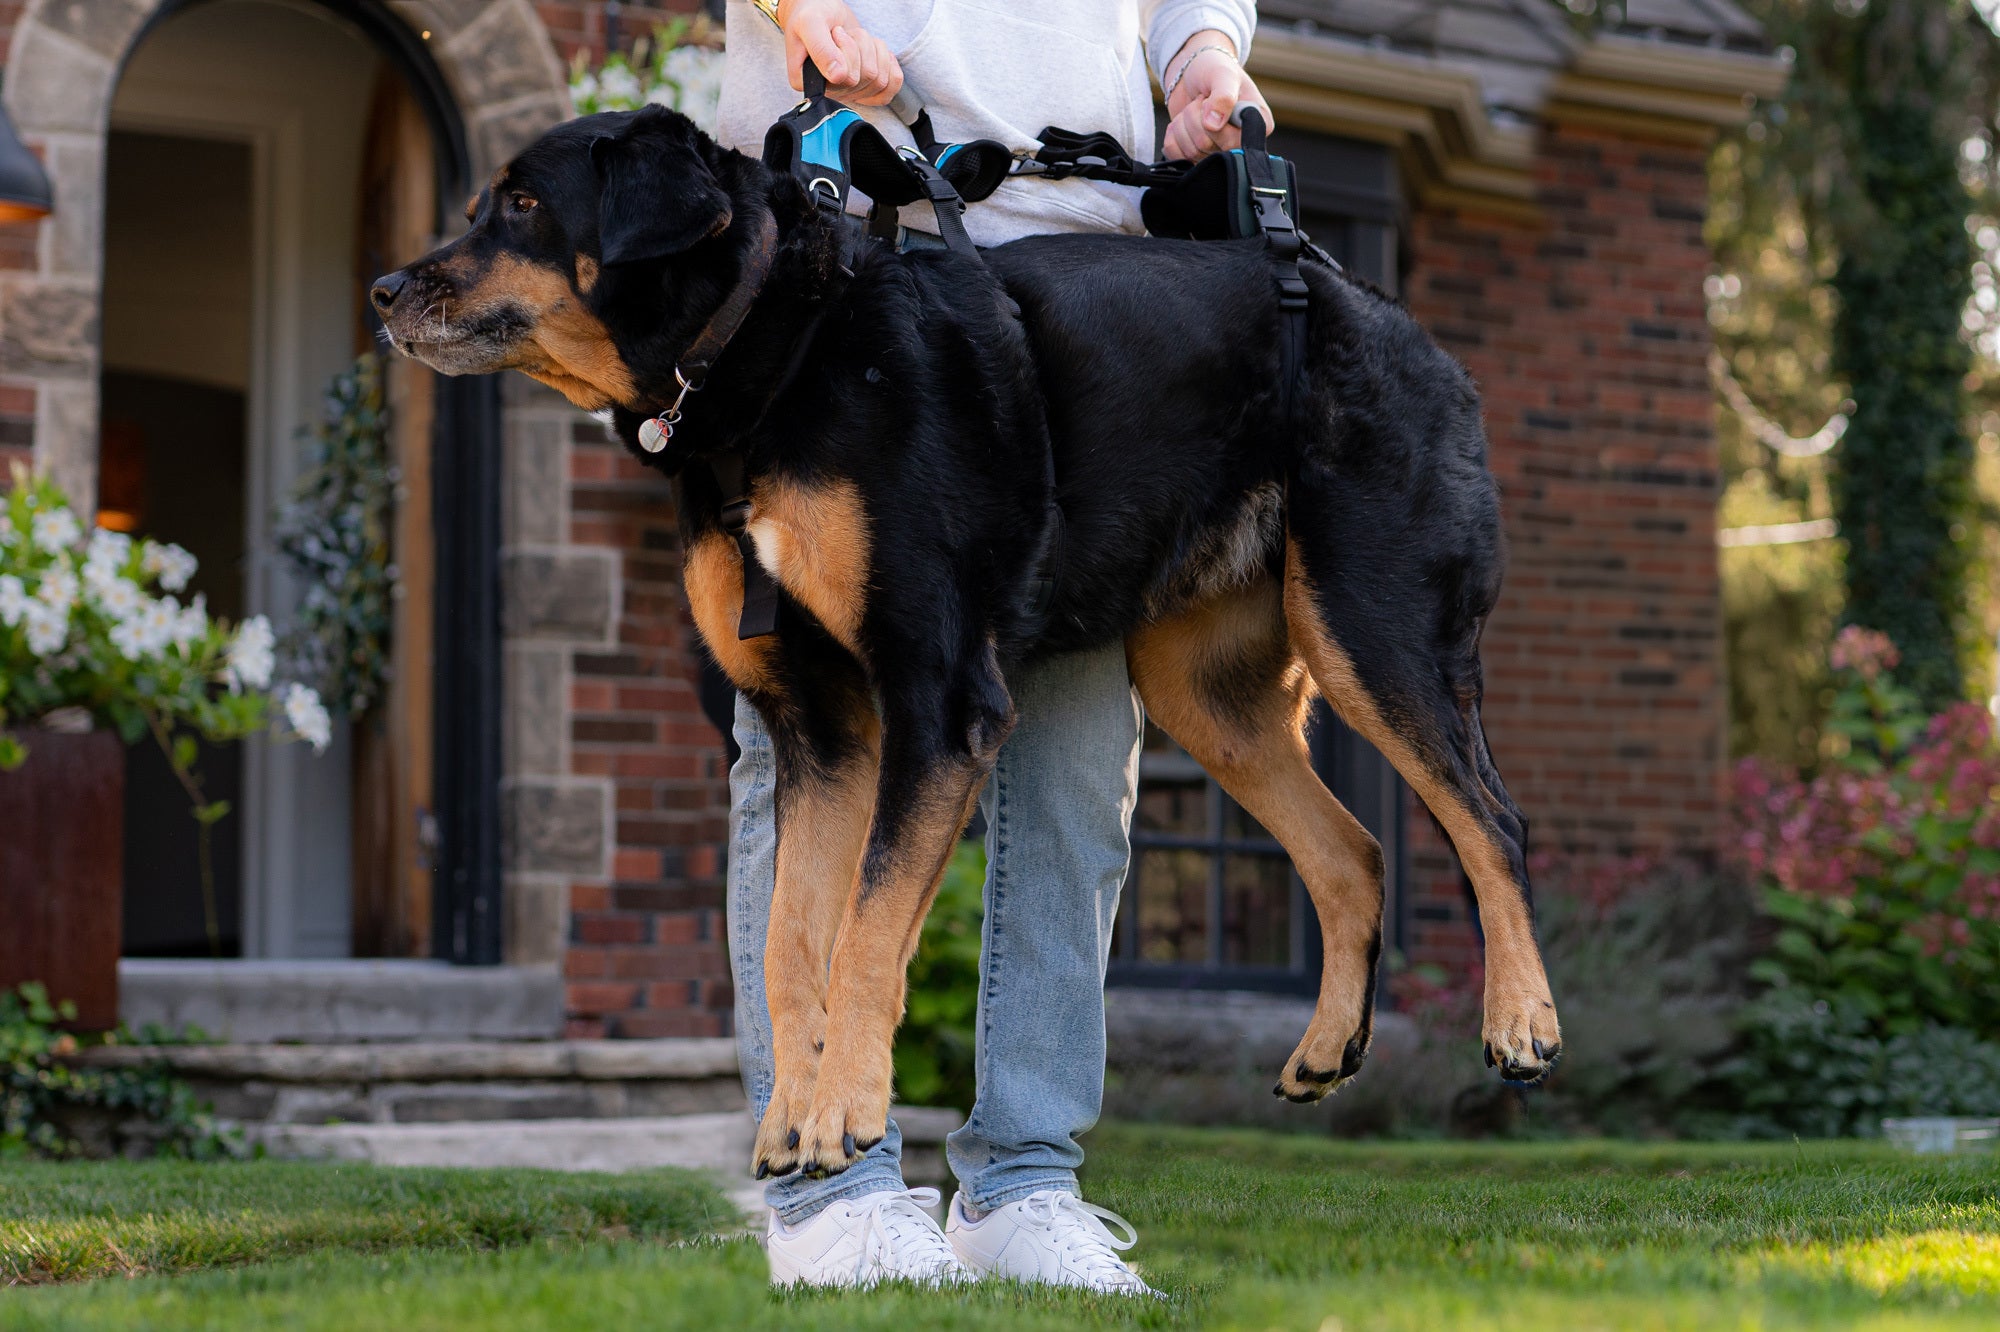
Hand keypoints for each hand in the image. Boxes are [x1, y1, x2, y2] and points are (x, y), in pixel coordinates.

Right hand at [779, 0, 902, 106]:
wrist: (822, 12)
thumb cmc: (813, 14)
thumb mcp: (810, 22)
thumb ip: (820, 49)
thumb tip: (837, 76)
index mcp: (811, 83)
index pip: (845, 79)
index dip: (848, 51)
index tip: (835, 34)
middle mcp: (831, 92)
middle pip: (867, 78)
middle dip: (861, 46)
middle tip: (844, 34)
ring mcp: (849, 92)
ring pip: (880, 80)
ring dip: (873, 50)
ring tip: (855, 39)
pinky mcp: (865, 88)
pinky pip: (891, 88)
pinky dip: (889, 64)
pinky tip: (875, 51)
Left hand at [1162, 34, 1273, 160]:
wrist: (1192, 72)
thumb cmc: (1213, 69)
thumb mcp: (1222, 75)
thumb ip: (1223, 96)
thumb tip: (1213, 126)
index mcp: (1259, 125)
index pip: (1231, 141)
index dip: (1213, 120)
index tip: (1212, 98)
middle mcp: (1241, 144)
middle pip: (1206, 146)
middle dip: (1194, 117)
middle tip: (1201, 101)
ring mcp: (1218, 153)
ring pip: (1190, 152)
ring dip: (1182, 125)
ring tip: (1193, 108)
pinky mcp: (1197, 156)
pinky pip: (1177, 158)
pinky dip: (1172, 137)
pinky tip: (1181, 122)